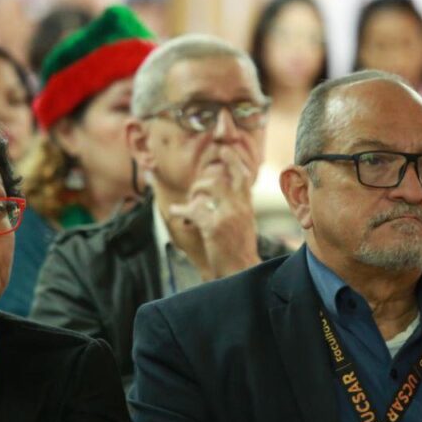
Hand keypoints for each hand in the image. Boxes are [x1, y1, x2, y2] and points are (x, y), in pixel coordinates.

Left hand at [168, 146, 260, 278]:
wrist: (242, 272)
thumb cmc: (239, 252)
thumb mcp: (243, 226)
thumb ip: (234, 208)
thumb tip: (217, 196)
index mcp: (247, 207)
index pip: (243, 176)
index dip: (233, 161)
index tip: (224, 149)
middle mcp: (240, 207)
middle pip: (229, 175)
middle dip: (210, 171)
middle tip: (198, 176)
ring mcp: (229, 216)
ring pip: (211, 186)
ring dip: (196, 191)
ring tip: (188, 202)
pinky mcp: (215, 227)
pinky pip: (195, 210)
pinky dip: (181, 209)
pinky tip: (175, 211)